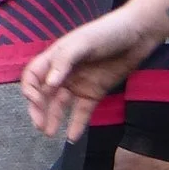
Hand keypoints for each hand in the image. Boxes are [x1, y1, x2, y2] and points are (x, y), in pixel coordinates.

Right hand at [21, 7, 159, 139]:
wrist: (138, 35)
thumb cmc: (107, 32)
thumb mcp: (83, 43)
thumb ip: (64, 62)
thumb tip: (48, 84)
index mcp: (56, 57)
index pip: (33, 76)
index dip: (30, 89)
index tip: (37, 102)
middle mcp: (64, 72)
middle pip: (44, 93)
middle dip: (38, 109)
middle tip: (40, 126)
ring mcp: (79, 84)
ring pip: (60, 105)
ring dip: (53, 119)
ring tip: (49, 134)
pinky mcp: (94, 93)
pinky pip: (82, 112)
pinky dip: (76, 124)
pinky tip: (72, 137)